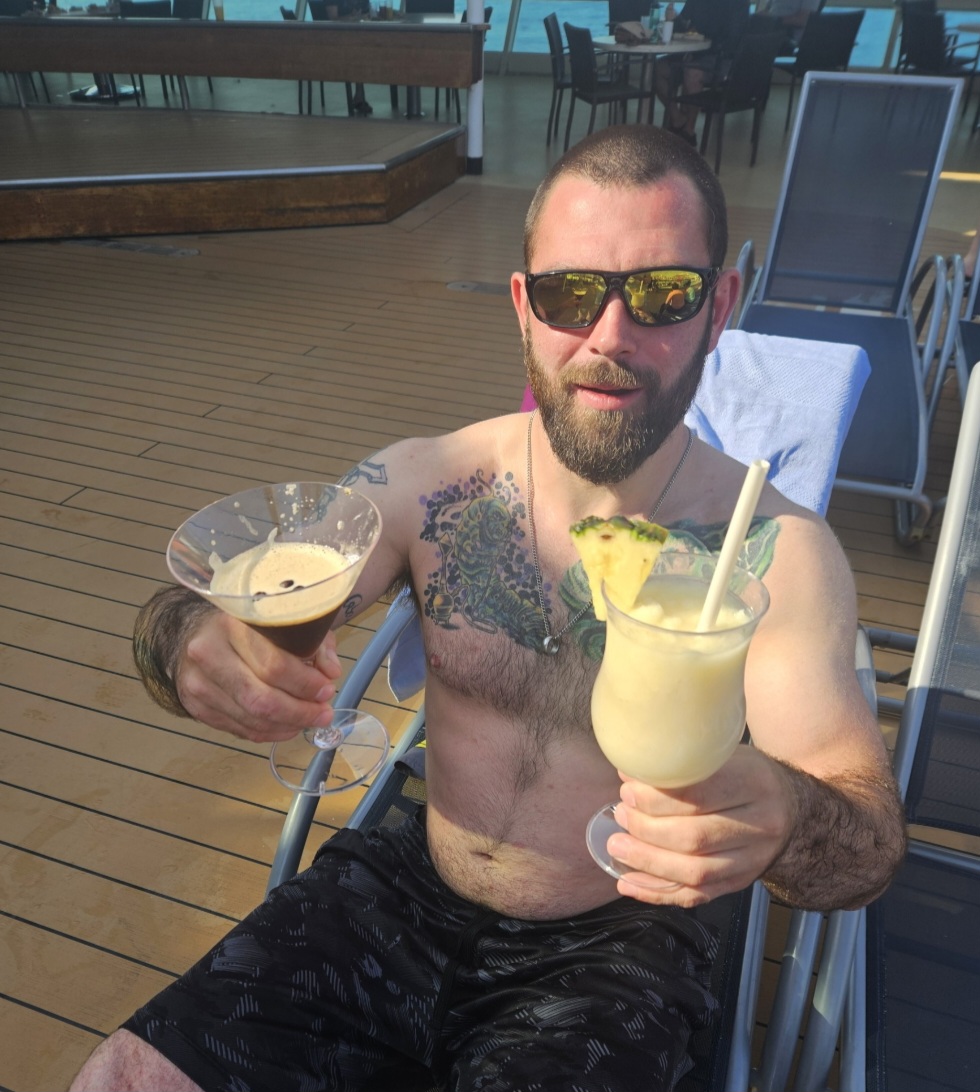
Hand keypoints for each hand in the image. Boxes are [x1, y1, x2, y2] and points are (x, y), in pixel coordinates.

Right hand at [177, 612, 342, 741]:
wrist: (192, 632)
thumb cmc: (246, 625)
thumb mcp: (284, 620)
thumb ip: (312, 641)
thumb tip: (331, 672)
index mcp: (232, 625)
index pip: (273, 664)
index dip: (305, 683)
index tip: (326, 688)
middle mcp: (209, 655)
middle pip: (261, 698)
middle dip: (300, 711)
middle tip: (324, 713)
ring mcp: (199, 684)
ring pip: (252, 719)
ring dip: (288, 725)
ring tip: (310, 719)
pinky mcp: (196, 707)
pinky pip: (241, 729)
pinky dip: (271, 731)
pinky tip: (288, 725)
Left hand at [607, 746, 795, 906]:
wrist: (791, 809)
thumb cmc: (743, 774)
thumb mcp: (723, 754)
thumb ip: (683, 762)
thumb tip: (628, 769)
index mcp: (754, 783)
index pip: (700, 794)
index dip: (657, 797)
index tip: (628, 791)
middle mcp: (760, 825)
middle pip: (696, 837)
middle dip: (648, 830)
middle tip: (620, 815)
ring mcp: (753, 860)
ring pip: (696, 872)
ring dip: (649, 863)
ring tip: (617, 847)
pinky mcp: (740, 883)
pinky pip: (697, 896)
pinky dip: (658, 893)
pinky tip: (628, 883)